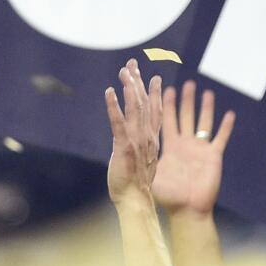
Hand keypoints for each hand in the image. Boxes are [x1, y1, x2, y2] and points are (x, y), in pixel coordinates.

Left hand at [104, 58, 163, 208]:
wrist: (136, 201)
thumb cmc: (136, 187)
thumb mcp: (142, 163)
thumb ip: (141, 150)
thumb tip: (135, 147)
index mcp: (152, 140)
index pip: (154, 112)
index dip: (154, 93)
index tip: (154, 78)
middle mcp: (147, 136)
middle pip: (144, 103)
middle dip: (139, 82)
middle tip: (133, 64)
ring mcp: (136, 140)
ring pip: (135, 108)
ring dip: (130, 87)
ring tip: (125, 70)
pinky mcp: (124, 147)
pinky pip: (118, 122)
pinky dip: (114, 106)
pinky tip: (110, 92)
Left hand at [152, 81, 233, 216]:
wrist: (186, 211)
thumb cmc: (168, 197)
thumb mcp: (153, 174)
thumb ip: (145, 158)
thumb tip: (128, 147)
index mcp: (170, 147)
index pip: (166, 121)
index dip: (166, 105)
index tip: (163, 88)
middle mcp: (185, 145)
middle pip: (185, 117)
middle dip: (185, 100)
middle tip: (185, 84)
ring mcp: (200, 150)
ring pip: (203, 122)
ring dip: (204, 107)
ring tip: (204, 91)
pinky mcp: (213, 157)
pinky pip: (220, 138)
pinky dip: (225, 127)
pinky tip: (229, 114)